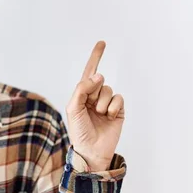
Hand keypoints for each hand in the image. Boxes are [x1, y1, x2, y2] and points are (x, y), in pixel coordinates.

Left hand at [65, 41, 124, 170]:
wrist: (92, 150)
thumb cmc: (79, 130)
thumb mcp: (74, 107)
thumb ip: (82, 89)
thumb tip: (99, 76)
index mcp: (82, 94)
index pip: (89, 72)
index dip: (95, 57)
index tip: (102, 42)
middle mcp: (95, 96)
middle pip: (99, 81)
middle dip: (94, 92)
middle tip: (90, 108)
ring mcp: (107, 103)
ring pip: (109, 90)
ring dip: (102, 103)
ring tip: (98, 115)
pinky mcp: (118, 110)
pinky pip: (118, 98)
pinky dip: (113, 107)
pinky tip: (108, 117)